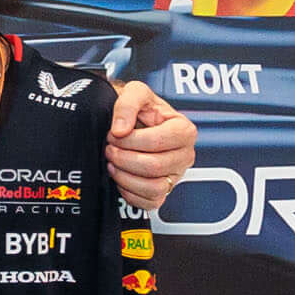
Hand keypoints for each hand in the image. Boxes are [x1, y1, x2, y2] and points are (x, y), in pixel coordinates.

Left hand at [103, 82, 195, 213]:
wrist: (134, 121)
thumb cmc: (140, 108)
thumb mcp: (135, 92)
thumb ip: (128, 104)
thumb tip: (121, 130)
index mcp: (184, 130)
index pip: (157, 142)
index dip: (130, 140)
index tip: (115, 134)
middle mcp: (184, 155)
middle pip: (154, 166)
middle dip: (124, 158)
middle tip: (110, 149)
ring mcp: (175, 175)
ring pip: (153, 187)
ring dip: (125, 177)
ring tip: (113, 163)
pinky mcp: (164, 191)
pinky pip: (150, 202)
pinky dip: (130, 193)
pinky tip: (121, 176)